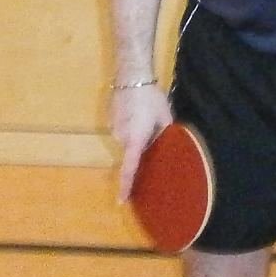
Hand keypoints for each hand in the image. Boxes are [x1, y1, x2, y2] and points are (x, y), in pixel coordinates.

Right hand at [110, 83, 173, 201]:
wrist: (131, 76)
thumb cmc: (151, 98)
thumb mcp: (165, 116)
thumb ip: (165, 134)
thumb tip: (165, 144)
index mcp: (136, 140)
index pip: (130, 168)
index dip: (126, 186)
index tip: (121, 200)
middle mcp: (121, 137)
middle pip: (132, 149)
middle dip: (141, 144)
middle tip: (152, 128)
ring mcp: (113, 128)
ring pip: (127, 137)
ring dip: (136, 132)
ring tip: (144, 114)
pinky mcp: (109, 119)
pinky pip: (121, 128)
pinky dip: (129, 124)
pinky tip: (135, 109)